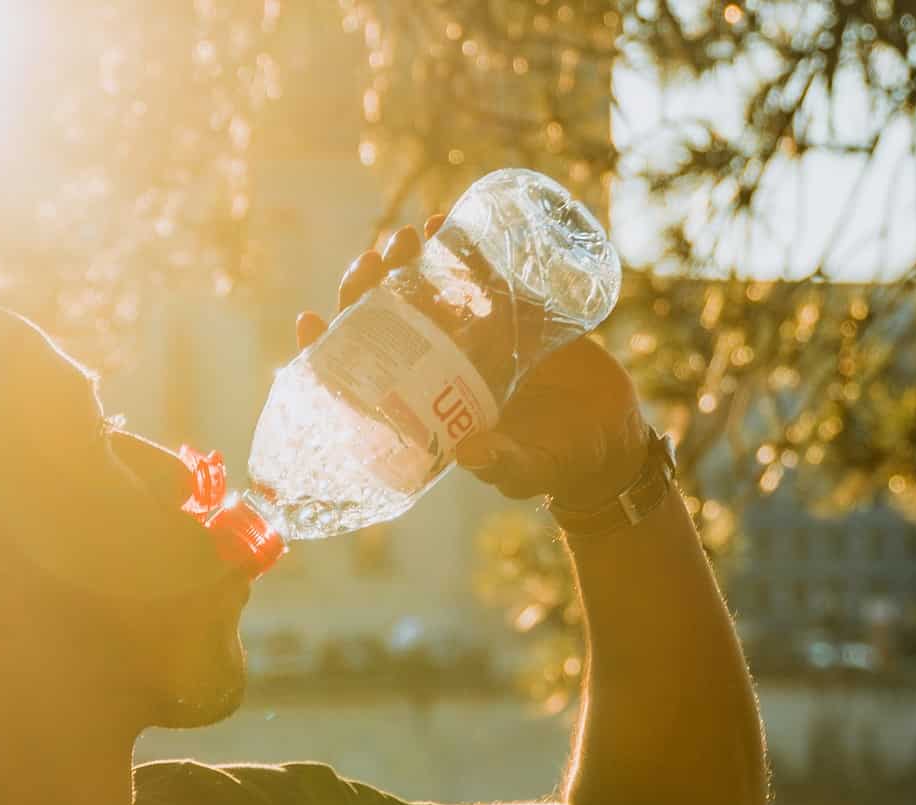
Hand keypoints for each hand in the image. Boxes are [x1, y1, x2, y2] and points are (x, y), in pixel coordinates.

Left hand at [296, 219, 647, 511]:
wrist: (607, 438)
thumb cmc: (556, 463)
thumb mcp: (527, 468)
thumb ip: (503, 464)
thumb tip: (471, 451)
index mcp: (424, 406)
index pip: (360, 376)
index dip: (327, 351)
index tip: (309, 320)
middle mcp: (438, 368)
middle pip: (383, 322)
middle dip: (367, 289)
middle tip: (372, 261)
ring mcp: (471, 337)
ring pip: (422, 292)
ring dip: (406, 262)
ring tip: (408, 236)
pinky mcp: (509, 315)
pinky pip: (474, 275)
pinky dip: (457, 249)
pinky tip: (444, 225)